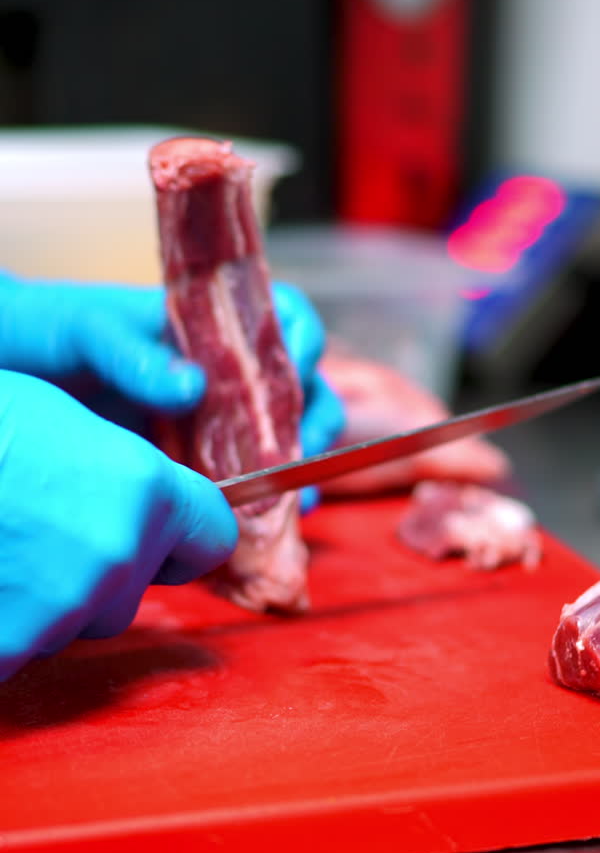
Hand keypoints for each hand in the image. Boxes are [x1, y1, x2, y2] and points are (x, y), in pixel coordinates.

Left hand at [0, 276, 344, 506]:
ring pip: (276, 446)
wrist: (0, 371)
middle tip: (305, 450)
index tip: (300, 363)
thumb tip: (193, 387)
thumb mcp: (81, 330)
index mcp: (202, 328)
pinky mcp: (183, 472)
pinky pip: (234, 493)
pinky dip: (256, 515)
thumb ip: (133, 353)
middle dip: (316, 420)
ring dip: (298, 474)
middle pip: (295, 390)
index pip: (278, 318)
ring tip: (298, 504)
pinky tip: (259, 534)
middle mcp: (215, 377)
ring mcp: (202, 425)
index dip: (302, 338)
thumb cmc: (39, 333)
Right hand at [0, 371, 238, 681]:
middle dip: (100, 573)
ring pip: (74, 624)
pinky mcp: (8, 649)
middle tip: (37, 530)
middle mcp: (117, 556)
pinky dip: (2, 629)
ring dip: (45, 601)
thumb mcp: (68, 423)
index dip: (182, 538)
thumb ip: (125, 478)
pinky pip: (19, 651)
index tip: (160, 536)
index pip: (212, 540)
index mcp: (144, 490)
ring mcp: (60, 610)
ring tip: (0, 549)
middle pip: (135, 592)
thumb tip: (146, 511)